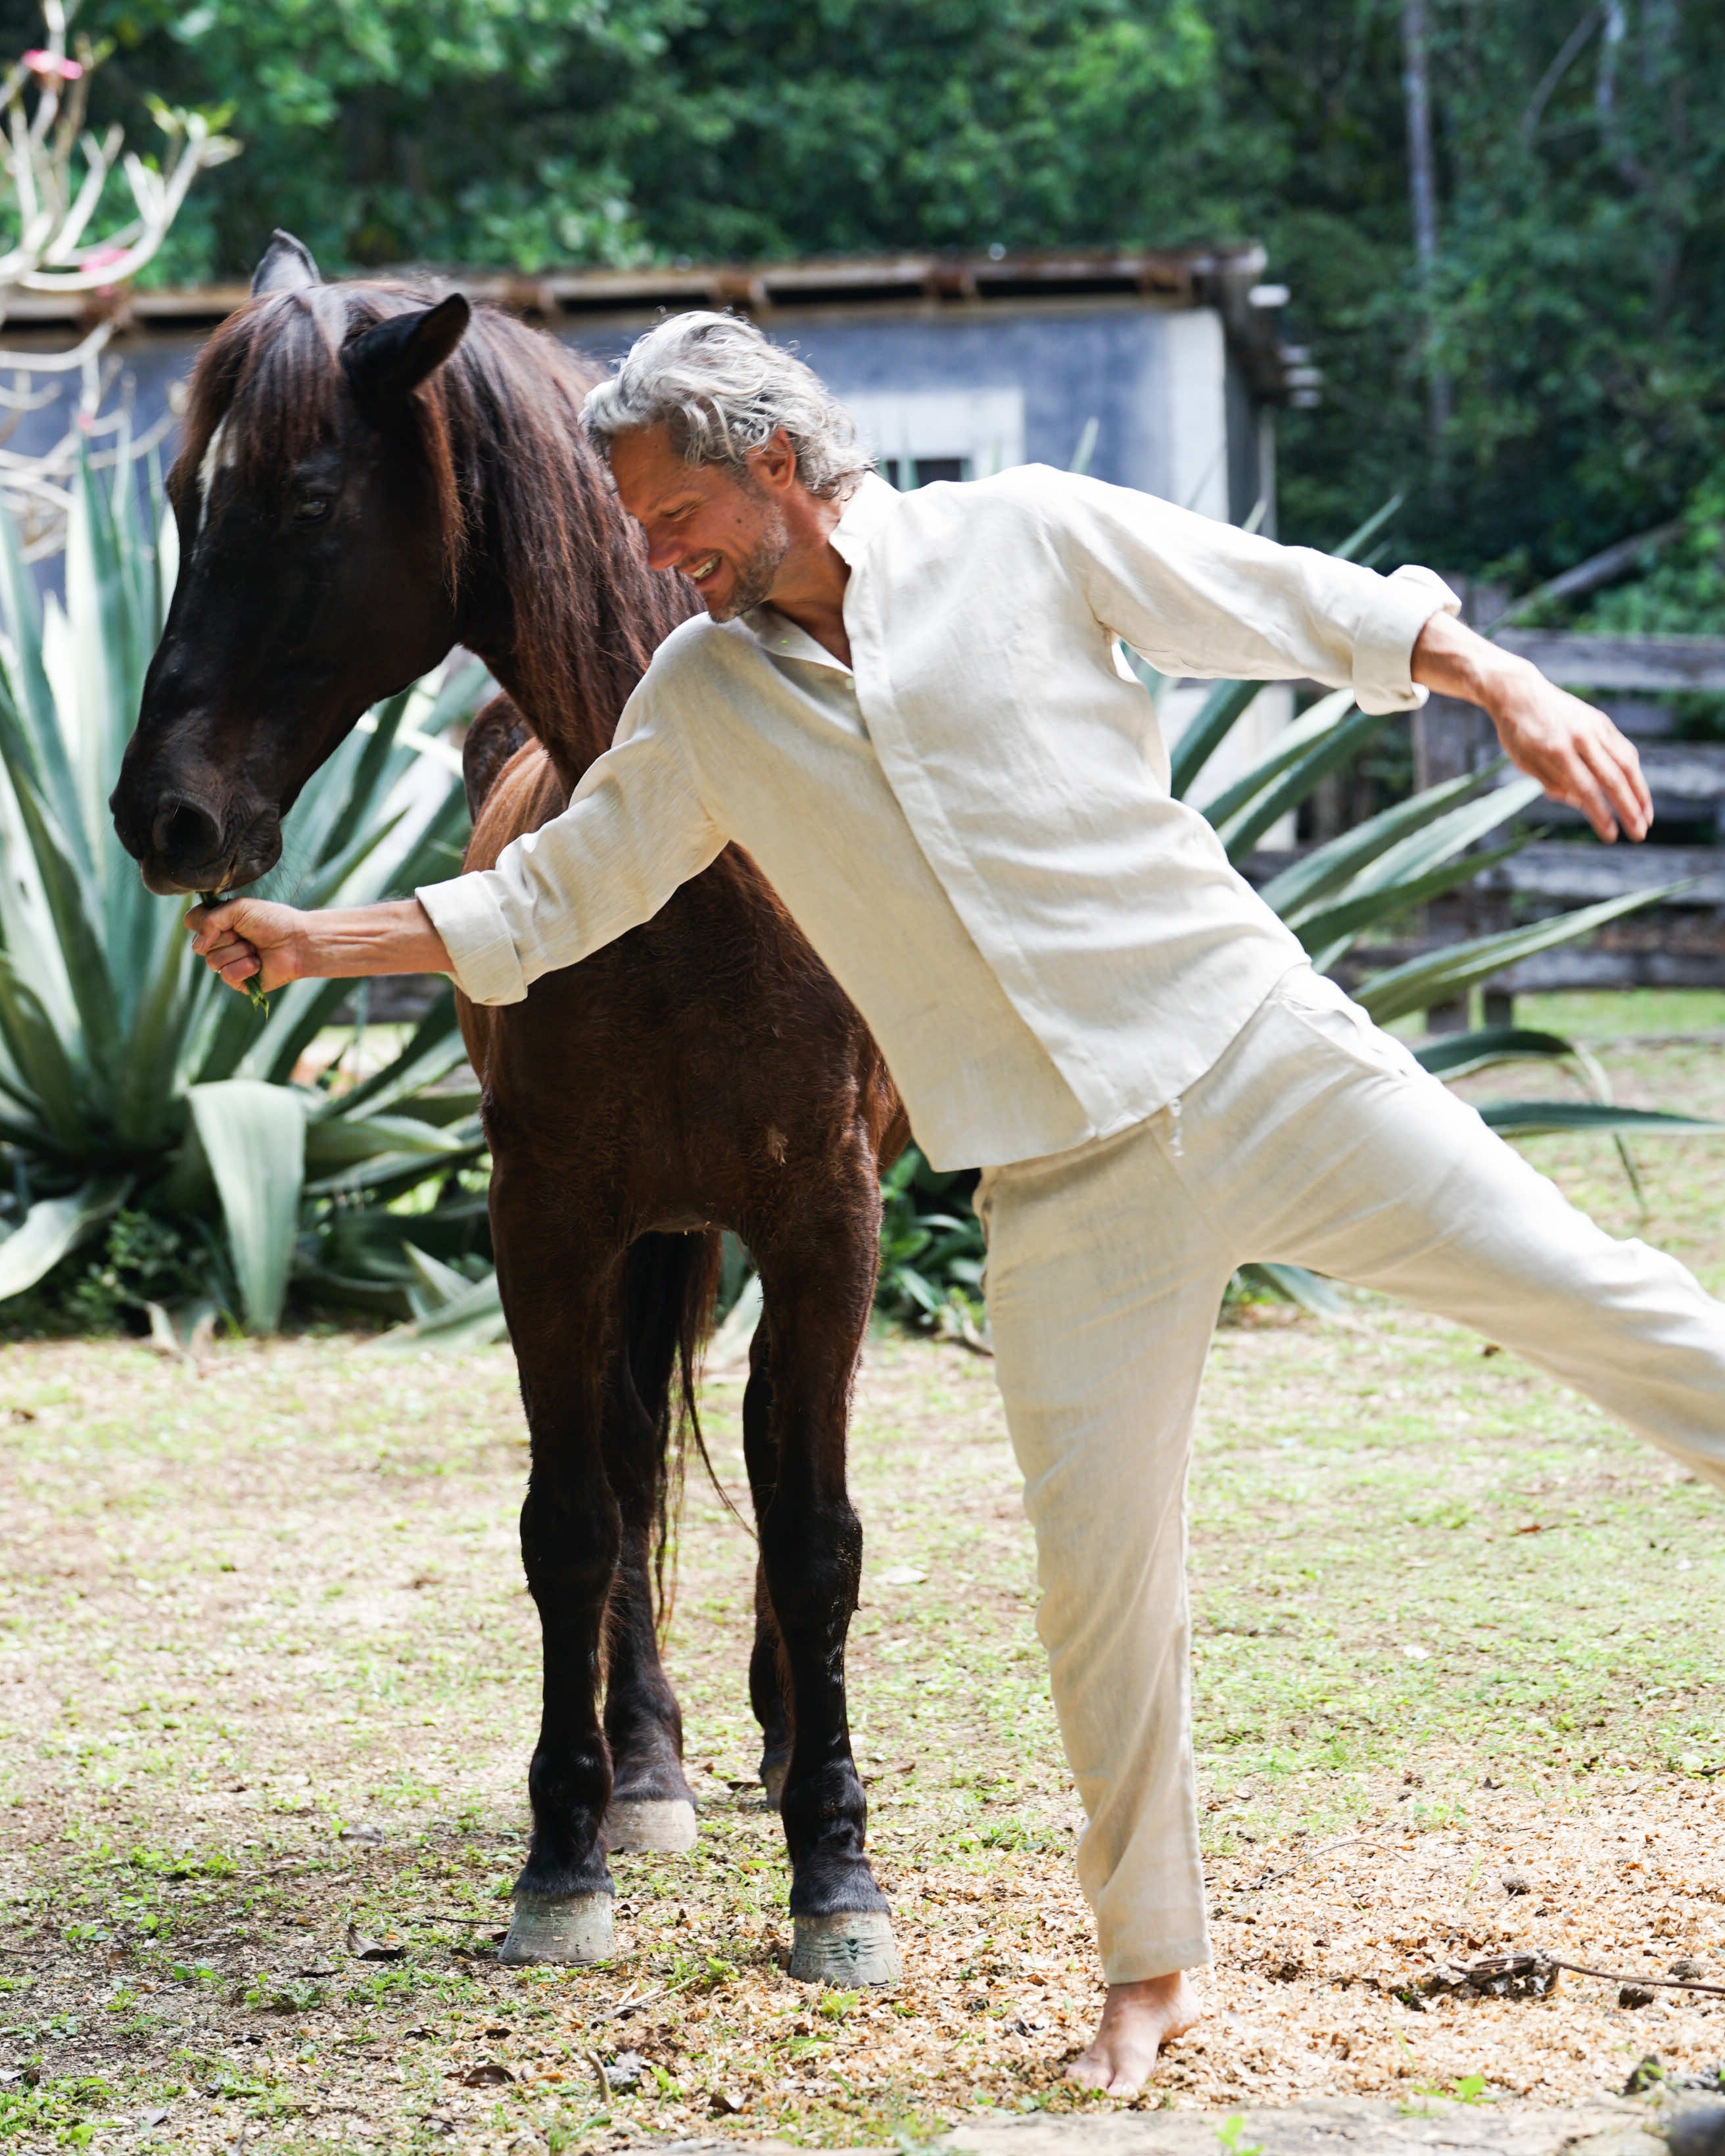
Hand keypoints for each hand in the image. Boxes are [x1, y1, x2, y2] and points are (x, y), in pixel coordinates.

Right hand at [186, 897, 306, 994]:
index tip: (221, 918)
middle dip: (226, 937)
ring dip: (238, 952)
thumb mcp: (239, 908)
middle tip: (247, 934)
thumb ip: (210, 919)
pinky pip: (227, 976)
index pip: (191, 922)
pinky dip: (244, 967)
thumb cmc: (273, 921)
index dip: (201, 921)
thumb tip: (197, 946)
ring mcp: (229, 962)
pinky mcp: (239, 981)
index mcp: (219, 923)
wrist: (298, 941)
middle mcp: (221, 943)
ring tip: (255, 948)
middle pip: (199, 945)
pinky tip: (258, 963)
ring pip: (213, 962)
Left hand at [1487, 667, 1651, 843]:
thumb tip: (1584, 803)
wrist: (1520, 692)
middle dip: (1629, 810)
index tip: (1611, 836)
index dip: (1601, 815)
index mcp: (1556, 751)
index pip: (1586, 790)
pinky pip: (1624, 749)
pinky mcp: (1601, 721)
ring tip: (1647, 817)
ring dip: (1640, 793)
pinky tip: (1638, 790)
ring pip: (1626, 763)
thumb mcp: (1525, 763)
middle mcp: (1580, 738)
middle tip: (1639, 834)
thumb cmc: (1518, 733)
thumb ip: (1554, 783)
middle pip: (1612, 778)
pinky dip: (1633, 772)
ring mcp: (1594, 727)